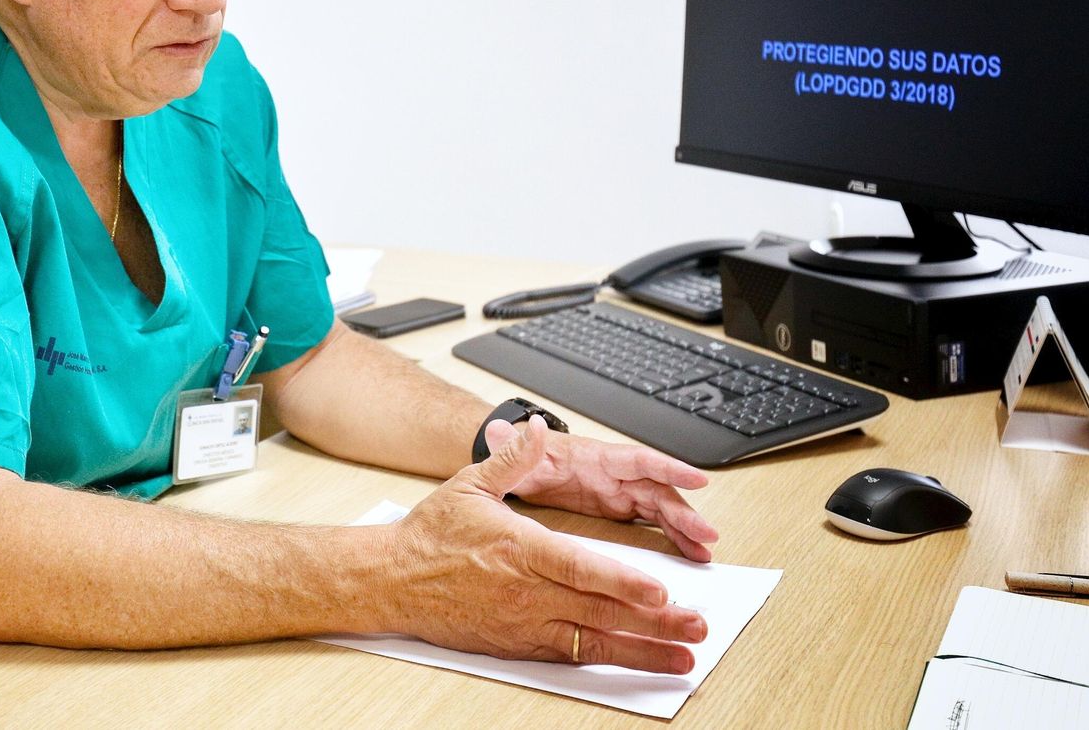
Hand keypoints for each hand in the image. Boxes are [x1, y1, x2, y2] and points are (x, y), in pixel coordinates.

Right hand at [386, 417, 705, 670]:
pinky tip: (637, 661)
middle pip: (600, 612)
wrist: (391, 582)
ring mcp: (524, 623)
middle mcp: (526, 592)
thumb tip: (539, 427)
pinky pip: (571, 655)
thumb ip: (514, 459)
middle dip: (654, 622)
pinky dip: (608, 659)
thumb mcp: (470, 484)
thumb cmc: (430, 535)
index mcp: (520, 550)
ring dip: (643, 651)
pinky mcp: (519, 644)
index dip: (624, 584)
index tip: (660, 592)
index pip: (581, 570)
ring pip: (593, 642)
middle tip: (696, 626)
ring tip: (683, 656)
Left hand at [482, 418, 719, 561]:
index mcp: (597, 459)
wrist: (521, 470)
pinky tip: (688, 554)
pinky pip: (651, 523)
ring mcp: (619, 493)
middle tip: (708, 534)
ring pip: (660, 509)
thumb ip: (514, 448)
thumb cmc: (527, 460)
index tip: (698, 478)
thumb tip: (503, 428)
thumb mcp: (520, 458)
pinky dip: (671, 537)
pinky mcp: (618, 510)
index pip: (637, 460)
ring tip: (704, 552)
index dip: (669, 467)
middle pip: (657, 490)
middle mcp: (615, 475)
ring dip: (684, 529)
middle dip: (684, 511)